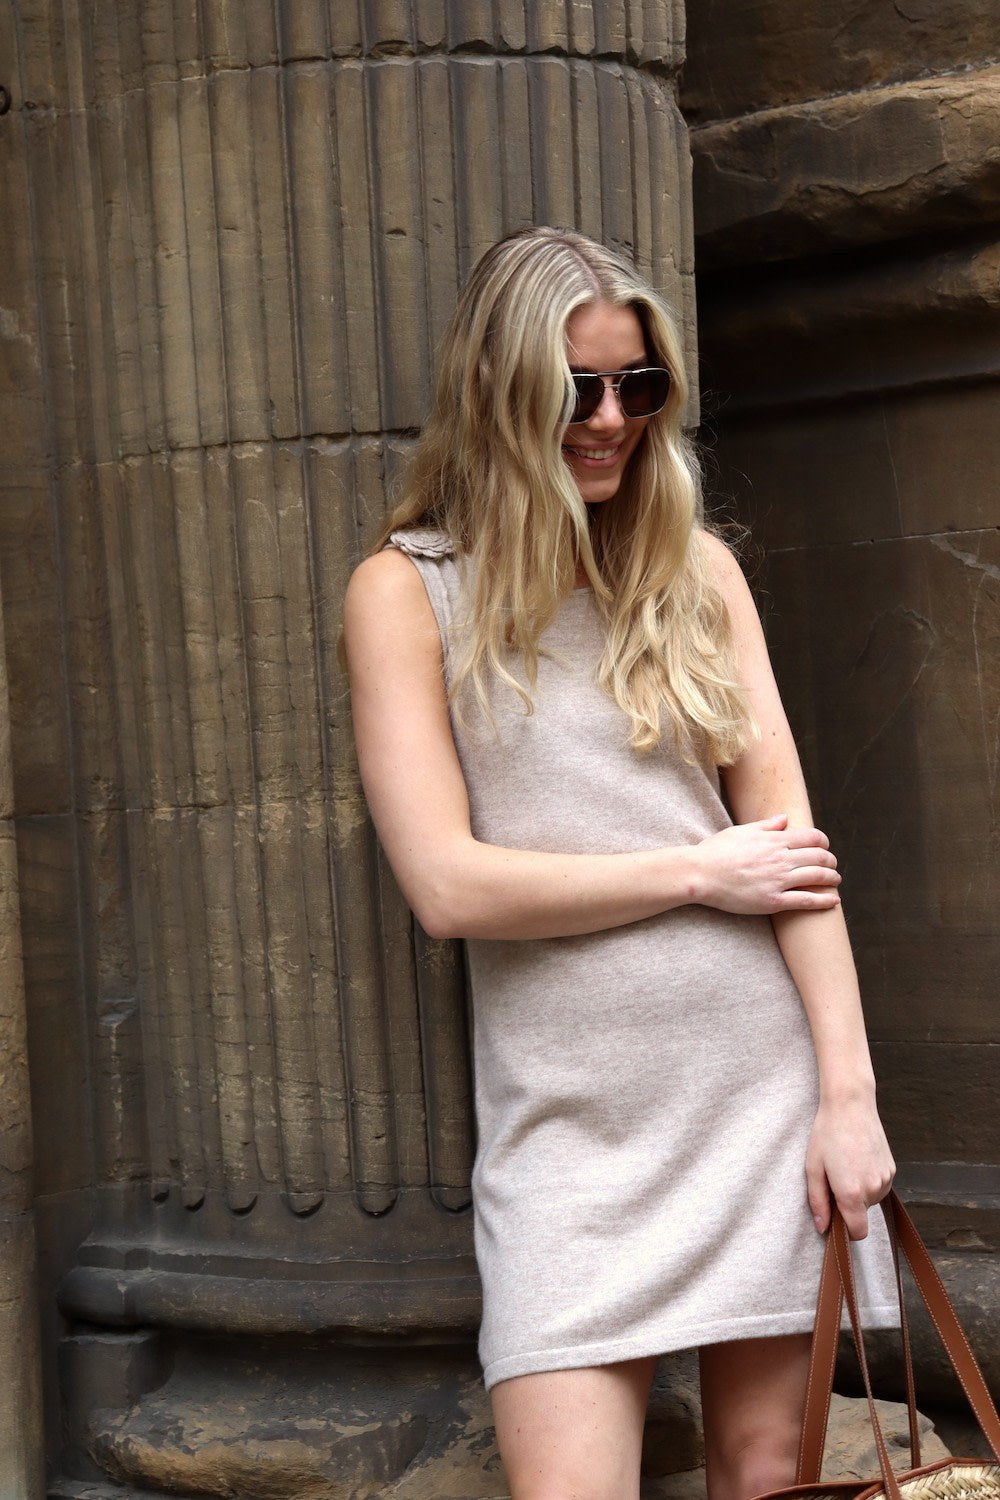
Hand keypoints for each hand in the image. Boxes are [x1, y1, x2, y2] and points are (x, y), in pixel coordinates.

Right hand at [692, 814, 841, 915]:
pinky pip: (806, 900)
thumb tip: (784, 819)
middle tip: (832, 864)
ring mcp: (778, 880)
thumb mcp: (741, 831)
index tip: (824, 846)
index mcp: (773, 840)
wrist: (700, 874)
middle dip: (830, 860)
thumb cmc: (716, 851)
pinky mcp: (773, 901)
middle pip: (819, 856)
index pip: (811, 837)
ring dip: (832, 878)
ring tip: (835, 880)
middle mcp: (780, 858)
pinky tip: (833, 901)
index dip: (823, 842)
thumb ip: (766, 825)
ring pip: (817, 876)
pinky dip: (823, 901)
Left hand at [805, 1095, 895, 1239]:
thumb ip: (818, 1202)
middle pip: (861, 1214)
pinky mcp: (892, 1169)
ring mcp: (885, 1179)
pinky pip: (879, 1186)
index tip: (835, 1217)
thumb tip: (823, 1228)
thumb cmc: (827, 1133)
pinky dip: (868, 1180)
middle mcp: (872, 1189)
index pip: (857, 1232)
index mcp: (851, 1192)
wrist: (851, 1104)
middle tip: (833, 1177)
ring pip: (871, 1200)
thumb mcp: (813, 1168)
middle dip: (848, 1204)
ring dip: (858, 1192)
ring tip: (846, 1165)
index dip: (845, 1231)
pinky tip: (857, 1159)